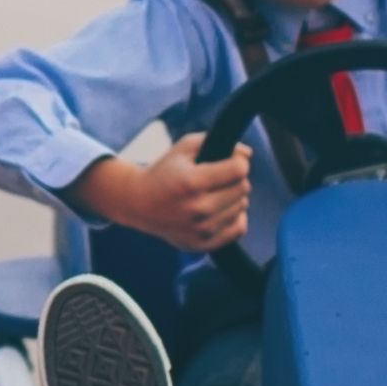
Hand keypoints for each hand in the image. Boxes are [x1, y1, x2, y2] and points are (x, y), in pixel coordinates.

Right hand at [74, 132, 249, 252]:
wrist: (138, 203)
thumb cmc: (164, 172)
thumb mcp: (183, 148)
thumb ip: (215, 141)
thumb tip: (248, 154)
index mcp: (192, 182)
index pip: (239, 170)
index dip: (238, 161)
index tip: (230, 161)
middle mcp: (198, 208)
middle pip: (243, 188)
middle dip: (234, 178)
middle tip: (218, 178)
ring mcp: (201, 229)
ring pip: (242, 207)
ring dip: (233, 197)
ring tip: (214, 193)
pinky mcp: (202, 244)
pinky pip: (238, 229)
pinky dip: (234, 217)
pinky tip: (221, 210)